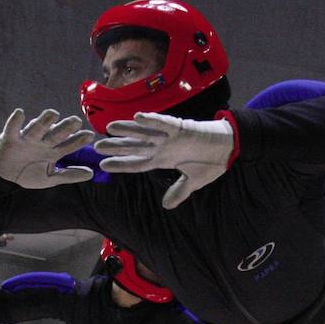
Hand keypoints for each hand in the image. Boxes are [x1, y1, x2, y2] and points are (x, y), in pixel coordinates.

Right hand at [0, 108, 96, 187]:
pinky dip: (15, 121)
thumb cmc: (29, 174)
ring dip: (44, 121)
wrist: (6, 177)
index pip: (68, 145)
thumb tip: (91, 174)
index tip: (90, 135)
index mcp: (53, 151)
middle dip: (65, 128)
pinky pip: (12, 128)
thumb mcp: (51, 178)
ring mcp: (27, 139)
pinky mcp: (10, 138)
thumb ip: (69, 175)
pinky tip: (20, 113)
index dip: (78, 140)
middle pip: (55, 134)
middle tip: (76, 121)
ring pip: (37, 129)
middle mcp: (42, 142)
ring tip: (53, 113)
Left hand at [95, 113, 234, 208]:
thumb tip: (166, 206)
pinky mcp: (180, 127)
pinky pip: (163, 122)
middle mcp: (162, 147)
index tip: (104, 166)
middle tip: (97, 146)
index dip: (121, 164)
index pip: (137, 163)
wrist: (228, 148)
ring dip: (127, 130)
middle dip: (116, 146)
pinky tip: (137, 117)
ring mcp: (169, 136)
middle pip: (135, 146)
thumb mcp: (194, 182)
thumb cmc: (210, 162)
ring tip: (109, 127)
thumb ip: (179, 192)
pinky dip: (152, 120)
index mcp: (163, 160)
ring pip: (144, 132)